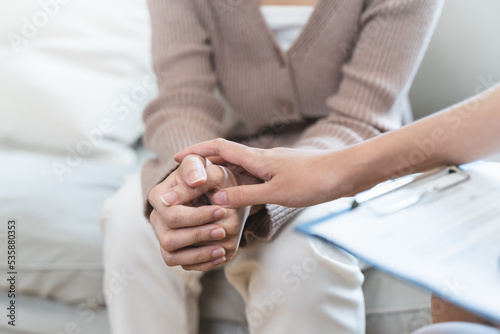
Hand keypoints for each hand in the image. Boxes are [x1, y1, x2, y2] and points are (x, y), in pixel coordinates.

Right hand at [148, 154, 253, 270]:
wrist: (215, 189)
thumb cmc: (207, 174)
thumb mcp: (203, 164)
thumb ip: (196, 168)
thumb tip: (194, 181)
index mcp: (158, 197)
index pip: (171, 214)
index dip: (196, 216)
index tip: (220, 210)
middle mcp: (156, 219)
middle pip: (168, 238)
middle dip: (198, 235)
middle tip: (223, 230)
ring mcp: (164, 236)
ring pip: (171, 255)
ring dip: (198, 254)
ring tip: (222, 248)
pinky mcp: (176, 251)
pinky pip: (182, 265)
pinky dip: (201, 263)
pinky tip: (220, 255)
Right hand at [174, 139, 357, 207]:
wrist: (346, 172)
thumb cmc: (314, 180)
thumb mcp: (276, 192)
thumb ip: (246, 195)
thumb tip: (215, 199)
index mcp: (256, 158)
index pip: (219, 148)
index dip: (196, 151)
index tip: (177, 156)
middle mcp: (262, 158)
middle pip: (226, 156)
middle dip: (204, 164)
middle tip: (187, 177)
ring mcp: (272, 165)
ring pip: (240, 167)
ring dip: (222, 174)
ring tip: (207, 188)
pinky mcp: (283, 173)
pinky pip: (254, 176)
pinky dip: (240, 183)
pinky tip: (241, 194)